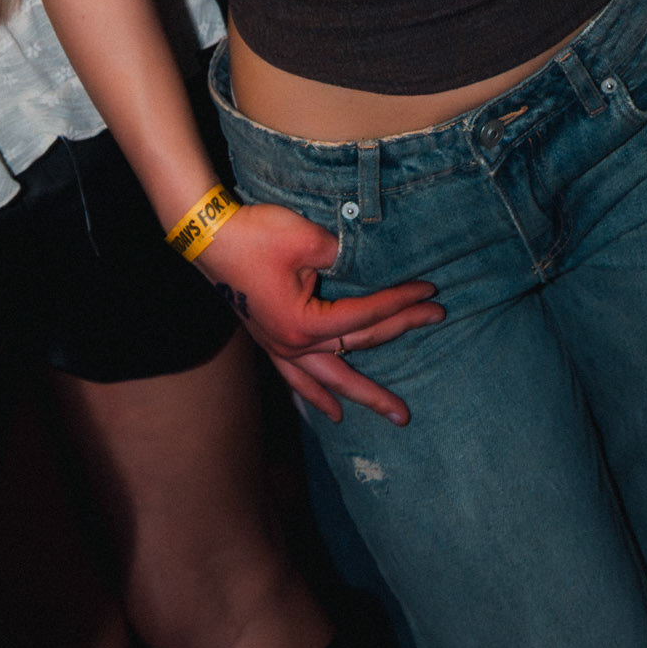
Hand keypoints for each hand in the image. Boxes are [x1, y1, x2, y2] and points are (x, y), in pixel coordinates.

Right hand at [196, 201, 444, 424]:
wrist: (209, 237)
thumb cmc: (257, 235)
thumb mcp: (309, 240)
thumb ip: (347, 256)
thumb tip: (375, 262)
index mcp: (306, 324)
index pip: (367, 315)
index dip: (402, 301)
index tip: (430, 291)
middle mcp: (294, 345)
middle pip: (358, 349)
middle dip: (400, 334)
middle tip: (437, 324)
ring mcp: (280, 347)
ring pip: (329, 378)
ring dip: (361, 395)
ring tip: (393, 413)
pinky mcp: (270, 340)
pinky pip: (297, 378)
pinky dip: (315, 396)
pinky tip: (331, 412)